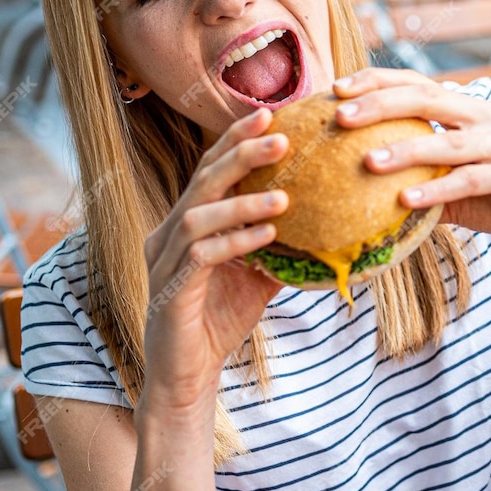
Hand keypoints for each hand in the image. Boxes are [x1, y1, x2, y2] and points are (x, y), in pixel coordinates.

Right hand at [139, 109, 288, 415]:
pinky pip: (203, 257)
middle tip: (281, 135)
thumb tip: (326, 223)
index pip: (210, 170)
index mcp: (185, 222)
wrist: (186, 375)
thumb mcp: (257, 275)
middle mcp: (167, 233)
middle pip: (203, 180)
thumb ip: (279, 246)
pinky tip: (269, 236)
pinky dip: (237, 242)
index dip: (237, 140)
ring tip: (284, 195)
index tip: (274, 115)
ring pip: (199, 215)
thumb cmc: (219, 319)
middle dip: (241, 154)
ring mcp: (164, 261)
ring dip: (243, 201)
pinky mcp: (170, 290)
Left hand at [331, 68, 490, 251]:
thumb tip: (365, 192)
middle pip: (428, 97)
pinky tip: (406, 201)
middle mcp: (489, 116)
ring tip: (367, 160)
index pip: (419, 83)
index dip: (378, 81)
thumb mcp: (459, 185)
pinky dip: (437, 190)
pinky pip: (471, 179)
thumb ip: (423, 178)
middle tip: (341, 114)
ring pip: (447, 141)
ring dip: (405, 150)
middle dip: (380, 102)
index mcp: (472, 109)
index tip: (337, 89)